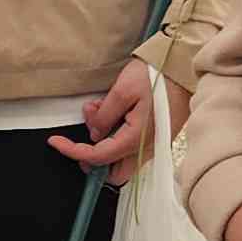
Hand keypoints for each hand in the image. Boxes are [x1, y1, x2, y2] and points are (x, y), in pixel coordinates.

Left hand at [53, 59, 175, 178]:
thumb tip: (94, 133)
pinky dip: (118, 136)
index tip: (55, 142)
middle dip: (93, 160)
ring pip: (123, 161)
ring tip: (100, 112)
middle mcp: (147, 148)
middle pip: (114, 173)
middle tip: (82, 138)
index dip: (72, 151)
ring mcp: (154, 145)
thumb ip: (104, 115)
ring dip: (105, 145)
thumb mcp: (122, 90)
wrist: (186, 67)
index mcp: (136, 139)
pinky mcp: (158, 137)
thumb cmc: (158, 75)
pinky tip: (113, 113)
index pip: (97, 157)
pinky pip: (133, 148)